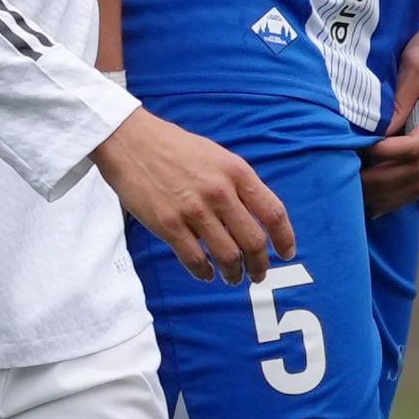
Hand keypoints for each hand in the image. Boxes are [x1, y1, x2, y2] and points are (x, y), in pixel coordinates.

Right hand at [95, 110, 296, 281]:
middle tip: (258, 274)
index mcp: (237, 173)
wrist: (131, 141)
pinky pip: (195, 259)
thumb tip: (257, 219)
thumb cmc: (176, 149)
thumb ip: (239, 185)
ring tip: (233, 278)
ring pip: (227, 255)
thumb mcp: (218, 157)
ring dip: (234, 273)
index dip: (285, 239)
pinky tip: (207, 274)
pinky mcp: (168, 224)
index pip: (273, 213)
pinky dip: (204, 272)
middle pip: (253, 241)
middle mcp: (220, 192)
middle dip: (260, 265)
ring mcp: (194, 210)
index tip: (286, 254)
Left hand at [360, 8, 418, 214]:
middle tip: (348, 185)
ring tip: (359, 200)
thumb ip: (398, 102)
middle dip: (381, 183)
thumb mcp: (417, 64)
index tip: (356, 152)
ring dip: (391, 194)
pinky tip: (381, 200)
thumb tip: (374, 135)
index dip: (383, 155)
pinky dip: (403, 191)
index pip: (415, 148)